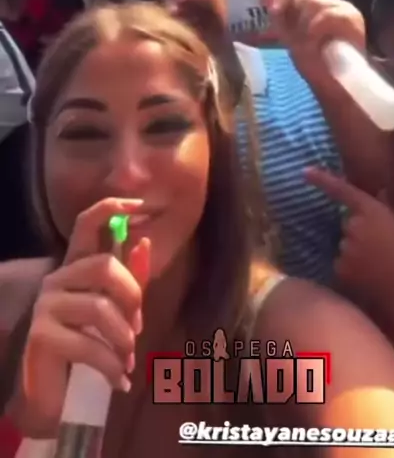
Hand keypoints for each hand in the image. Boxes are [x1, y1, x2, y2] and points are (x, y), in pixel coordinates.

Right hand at [20, 198, 149, 432]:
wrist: (53, 394)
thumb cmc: (88, 344)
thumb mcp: (116, 309)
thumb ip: (130, 279)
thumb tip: (144, 243)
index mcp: (76, 265)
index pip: (86, 223)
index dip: (111, 208)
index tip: (139, 205)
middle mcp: (57, 277)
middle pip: (105, 266)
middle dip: (132, 297)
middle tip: (138, 326)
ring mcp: (47, 305)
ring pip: (100, 308)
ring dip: (124, 339)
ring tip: (127, 358)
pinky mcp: (42, 334)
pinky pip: (89, 345)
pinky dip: (112, 366)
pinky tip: (121, 380)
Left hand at [260, 0, 364, 95]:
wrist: (335, 83)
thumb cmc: (314, 63)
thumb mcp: (290, 36)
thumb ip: (279, 14)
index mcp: (317, 4)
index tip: (272, 10)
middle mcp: (331, 2)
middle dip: (292, 13)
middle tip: (291, 35)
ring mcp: (343, 8)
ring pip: (314, 2)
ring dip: (304, 25)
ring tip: (306, 44)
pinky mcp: (351, 17)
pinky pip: (326, 15)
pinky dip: (315, 28)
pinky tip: (312, 41)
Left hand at [306, 167, 393, 318]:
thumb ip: (390, 207)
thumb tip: (380, 192)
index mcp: (372, 210)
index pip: (342, 190)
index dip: (322, 180)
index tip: (305, 172)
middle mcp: (354, 225)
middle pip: (347, 223)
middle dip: (358, 231)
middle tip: (380, 245)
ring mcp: (345, 247)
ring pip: (344, 245)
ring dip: (355, 251)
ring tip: (378, 264)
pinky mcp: (341, 268)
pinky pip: (342, 263)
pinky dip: (351, 269)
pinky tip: (369, 277)